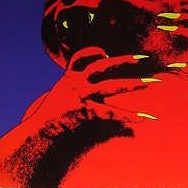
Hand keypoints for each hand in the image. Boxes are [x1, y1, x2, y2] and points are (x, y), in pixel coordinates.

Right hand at [35, 47, 156, 127]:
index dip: (93, 53)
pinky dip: (128, 115)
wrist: (40, 134)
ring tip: (148, 83)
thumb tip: (83, 84)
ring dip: (130, 84)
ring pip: (110, 86)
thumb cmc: (51, 117)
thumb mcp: (59, 96)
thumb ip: (72, 87)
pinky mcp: (86, 112)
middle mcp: (76, 83)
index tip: (105, 53)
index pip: (80, 58)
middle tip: (142, 59)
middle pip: (101, 66)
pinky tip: (142, 118)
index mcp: (68, 79)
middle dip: (123, 61)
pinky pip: (112, 112)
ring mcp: (81, 96)